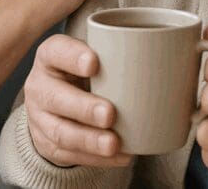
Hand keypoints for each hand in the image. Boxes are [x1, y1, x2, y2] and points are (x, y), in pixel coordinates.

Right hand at [24, 34, 132, 167]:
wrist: (53, 103)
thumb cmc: (81, 73)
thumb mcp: (88, 55)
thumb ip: (114, 51)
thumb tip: (167, 49)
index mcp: (50, 57)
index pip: (56, 51)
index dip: (73, 57)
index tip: (94, 63)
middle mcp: (40, 87)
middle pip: (55, 98)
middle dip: (84, 108)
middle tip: (109, 114)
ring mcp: (40, 119)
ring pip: (61, 132)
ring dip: (89, 140)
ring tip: (113, 143)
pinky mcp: (48, 145)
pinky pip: (70, 154)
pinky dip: (96, 158)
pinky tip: (119, 155)